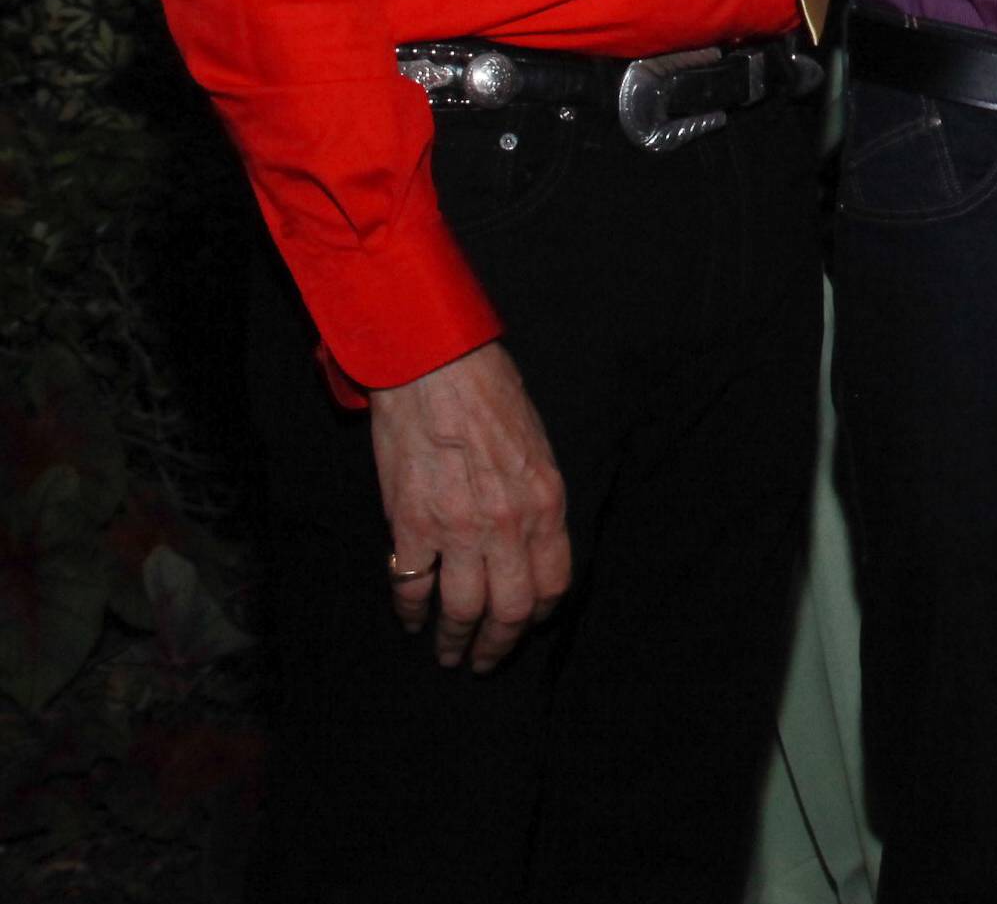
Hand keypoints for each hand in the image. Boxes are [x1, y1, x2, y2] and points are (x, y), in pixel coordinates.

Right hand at [368, 340, 570, 671]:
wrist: (436, 367)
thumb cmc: (491, 395)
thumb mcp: (537, 446)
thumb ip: (535, 500)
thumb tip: (528, 544)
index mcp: (546, 502)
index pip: (554, 584)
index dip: (540, 614)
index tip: (527, 625)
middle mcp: (508, 524)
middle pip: (510, 610)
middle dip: (498, 645)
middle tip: (485, 661)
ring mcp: (458, 529)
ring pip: (461, 610)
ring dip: (454, 641)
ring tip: (448, 653)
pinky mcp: (411, 526)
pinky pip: (411, 588)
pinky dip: (410, 612)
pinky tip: (411, 619)